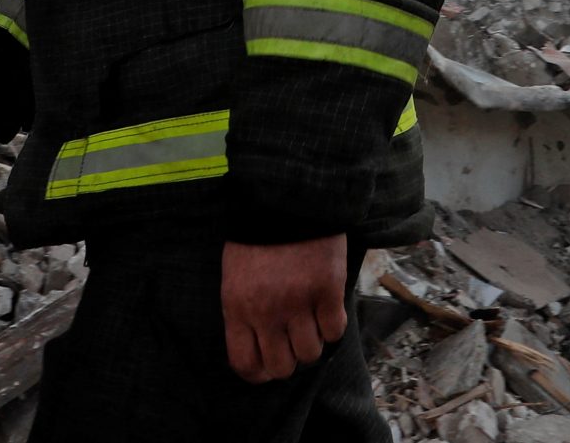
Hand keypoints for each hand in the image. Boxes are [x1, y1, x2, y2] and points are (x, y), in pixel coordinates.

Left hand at [221, 234, 347, 382]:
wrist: (286, 196)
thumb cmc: (257, 235)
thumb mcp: (235, 274)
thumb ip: (243, 310)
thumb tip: (258, 345)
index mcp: (237, 306)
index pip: (245, 364)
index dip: (259, 372)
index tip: (268, 365)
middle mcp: (266, 311)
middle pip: (281, 366)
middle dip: (289, 359)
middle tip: (293, 341)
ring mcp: (298, 302)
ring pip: (310, 353)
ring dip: (312, 341)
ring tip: (311, 320)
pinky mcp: (327, 290)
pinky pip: (334, 331)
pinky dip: (332, 325)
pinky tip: (327, 307)